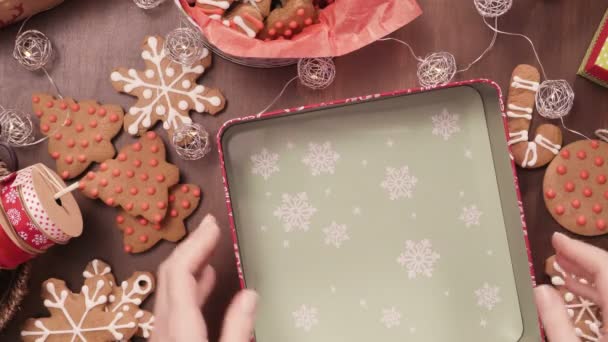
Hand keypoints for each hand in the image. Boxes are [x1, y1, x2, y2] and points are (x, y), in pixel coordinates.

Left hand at [151, 215, 257, 341]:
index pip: (180, 272)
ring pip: (169, 286)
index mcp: (179, 326)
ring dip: (188, 261)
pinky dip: (188, 283)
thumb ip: (237, 328)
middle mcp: (163, 325)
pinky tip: (204, 278)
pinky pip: (172, 302)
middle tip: (210, 225)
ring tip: (209, 244)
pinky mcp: (165, 338)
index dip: (196, 243)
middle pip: (170, 273)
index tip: (213, 225)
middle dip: (191, 244)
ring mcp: (161, 332)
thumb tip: (250, 294)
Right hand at [534, 232, 607, 341]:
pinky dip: (596, 290)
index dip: (579, 249)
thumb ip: (556, 322)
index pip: (604, 268)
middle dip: (583, 258)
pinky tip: (575, 289)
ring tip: (563, 266)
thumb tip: (540, 291)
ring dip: (588, 274)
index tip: (557, 239)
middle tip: (558, 249)